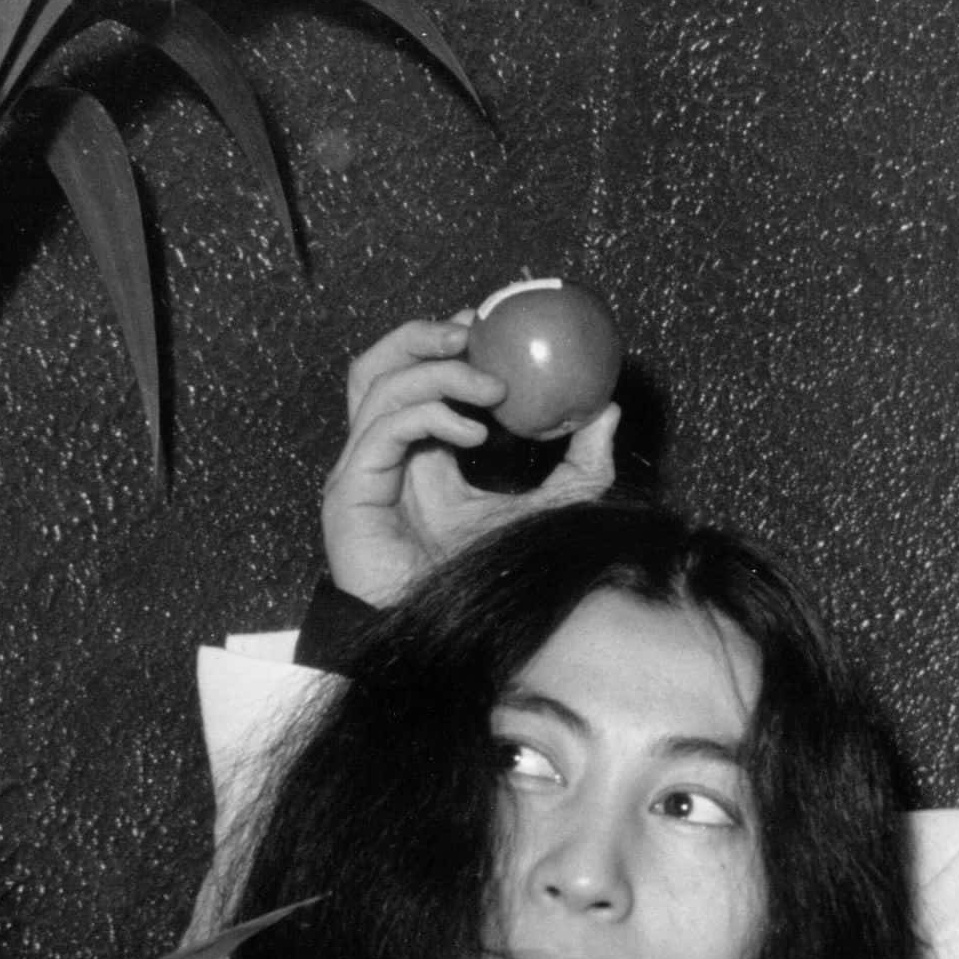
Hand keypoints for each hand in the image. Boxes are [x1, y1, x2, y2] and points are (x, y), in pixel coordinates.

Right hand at [321, 316, 617, 604]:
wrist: (456, 636)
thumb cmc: (492, 577)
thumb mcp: (552, 508)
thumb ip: (581, 464)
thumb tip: (607, 409)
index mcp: (415, 449)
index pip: (411, 374)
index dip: (439, 339)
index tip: (486, 322)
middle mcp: (380, 452)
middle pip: (377, 365)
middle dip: (421, 335)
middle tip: (474, 329)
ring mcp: (360, 470)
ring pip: (378, 386)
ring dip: (438, 372)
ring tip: (494, 388)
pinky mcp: (350, 492)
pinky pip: (382, 430)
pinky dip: (429, 416)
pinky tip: (475, 433)